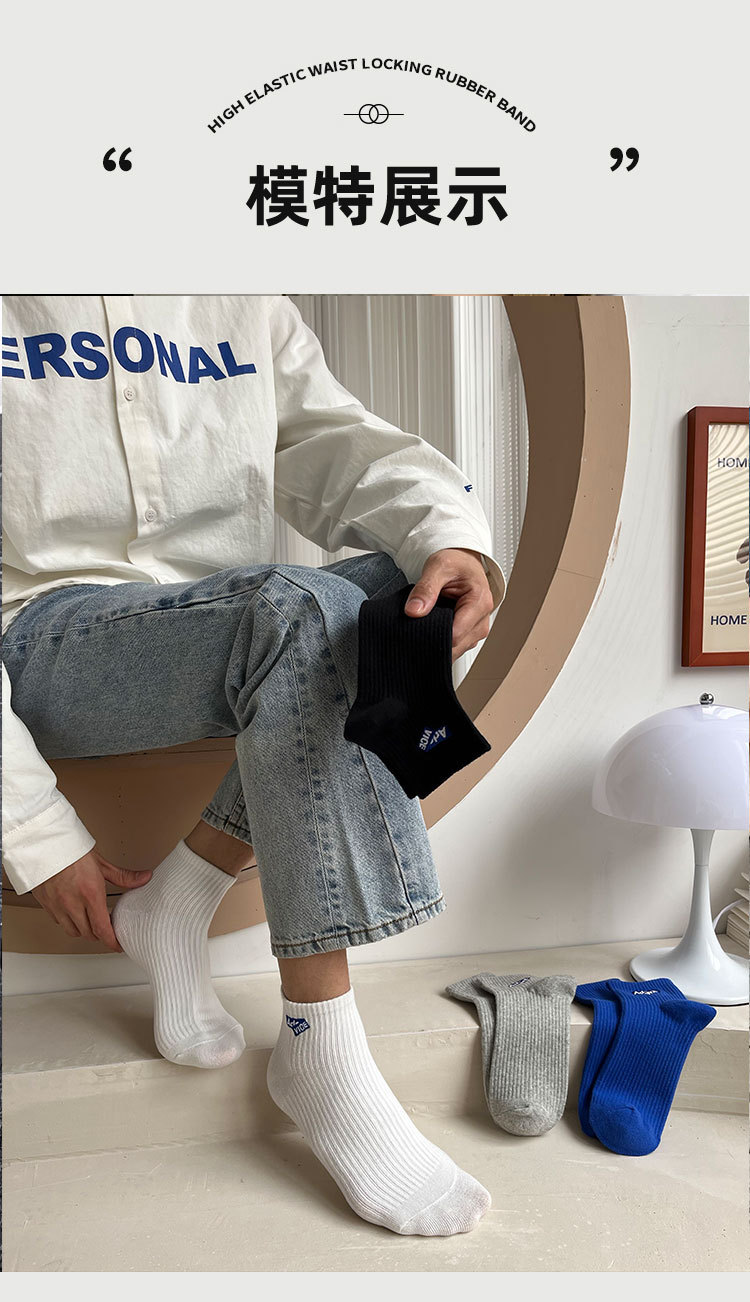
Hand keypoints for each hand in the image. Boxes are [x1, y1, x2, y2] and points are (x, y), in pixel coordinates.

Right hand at [31, 848, 152, 950]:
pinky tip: (74, 912)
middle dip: (100, 934)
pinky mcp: (46, 905)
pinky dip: (69, 922)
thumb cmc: (71, 850)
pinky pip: (59, 922)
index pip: (102, 929)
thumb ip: (123, 876)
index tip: (118, 945)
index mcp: (90, 893)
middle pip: (89, 933)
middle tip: (107, 928)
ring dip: (84, 930)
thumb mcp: (101, 863)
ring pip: (73, 931)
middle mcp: (73, 903)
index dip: (112, 942)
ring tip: (91, 922)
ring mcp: (58, 906)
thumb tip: (143, 879)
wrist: (44, 843)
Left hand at [404, 548, 493, 660]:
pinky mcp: (470, 633)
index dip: (433, 634)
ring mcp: (477, 629)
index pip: (456, 634)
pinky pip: (454, 646)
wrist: (463, 562)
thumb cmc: (455, 562)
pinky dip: (441, 640)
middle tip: (418, 624)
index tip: (417, 626)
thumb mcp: (437, 567)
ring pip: (455, 650)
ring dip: (437, 641)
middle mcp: (482, 619)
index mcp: (480, 602)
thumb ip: (426, 589)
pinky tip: (433, 628)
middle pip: (456, 646)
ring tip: (427, 623)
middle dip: (434, 639)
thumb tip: (413, 611)